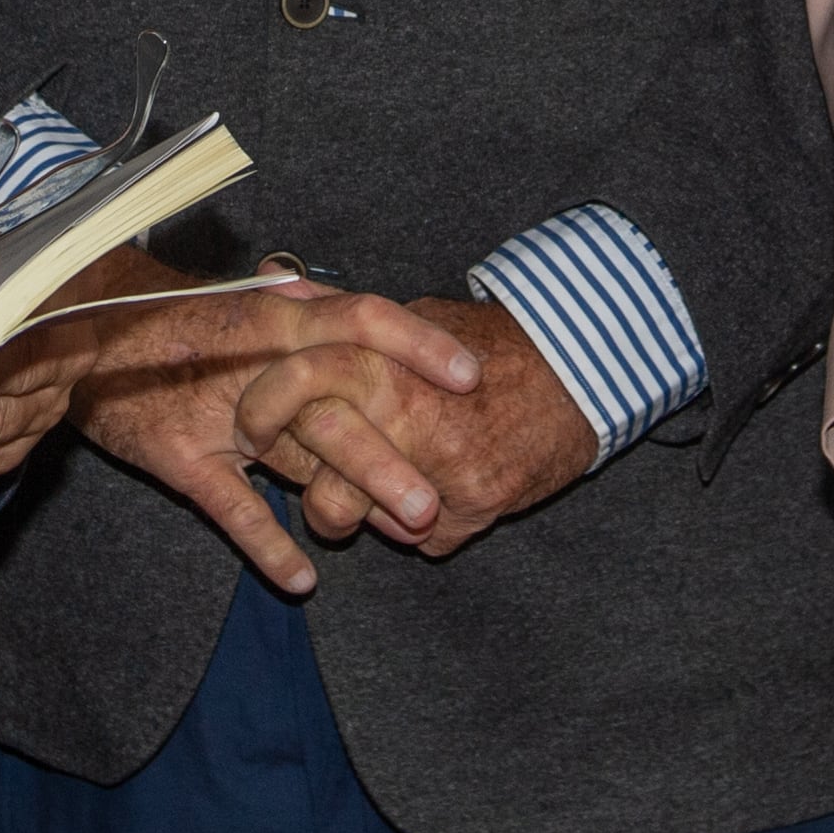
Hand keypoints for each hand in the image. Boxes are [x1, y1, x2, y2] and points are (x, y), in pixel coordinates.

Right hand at [56, 250, 483, 594]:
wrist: (85, 328)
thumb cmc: (178, 319)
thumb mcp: (245, 300)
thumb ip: (305, 305)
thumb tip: (370, 312)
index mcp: (278, 316)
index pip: (361, 319)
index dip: (418, 345)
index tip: (472, 376)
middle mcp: (256, 360)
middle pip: (337, 403)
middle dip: (390, 452)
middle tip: (438, 497)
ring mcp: (217, 410)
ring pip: (294, 454)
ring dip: (350, 499)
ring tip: (403, 532)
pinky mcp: (179, 455)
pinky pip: (230, 506)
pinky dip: (267, 544)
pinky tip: (302, 579)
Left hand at [236, 297, 598, 560]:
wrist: (581, 371)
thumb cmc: (493, 340)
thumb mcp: (416, 316)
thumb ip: (347, 321)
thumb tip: (278, 292)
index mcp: (387, 363)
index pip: (299, 384)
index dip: (265, 405)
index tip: (252, 419)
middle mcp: (410, 424)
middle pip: (319, 484)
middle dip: (300, 488)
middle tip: (295, 475)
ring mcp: (444, 476)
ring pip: (355, 522)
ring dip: (349, 512)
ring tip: (368, 486)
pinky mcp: (476, 512)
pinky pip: (415, 540)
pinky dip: (414, 522)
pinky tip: (434, 485)